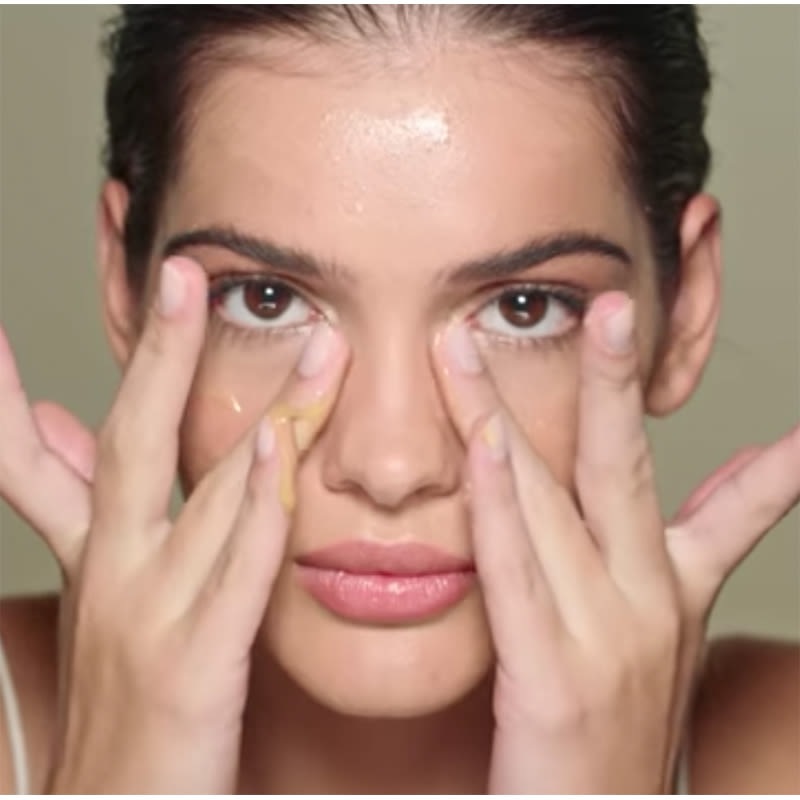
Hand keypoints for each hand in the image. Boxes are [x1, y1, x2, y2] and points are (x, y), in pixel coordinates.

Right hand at [0, 257, 348, 791]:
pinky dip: (257, 503)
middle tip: (178, 271)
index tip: (1, 331)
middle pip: (134, 441)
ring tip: (299, 339)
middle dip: (156, 354)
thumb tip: (56, 432)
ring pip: (206, 491)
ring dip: (256, 407)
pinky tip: (280, 444)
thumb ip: (83, 518)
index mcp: (98, 562)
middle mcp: (115, 576)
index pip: (43, 460)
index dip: (9, 394)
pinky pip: (237, 569)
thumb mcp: (102, 607)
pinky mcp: (194, 668)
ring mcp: (149, 617)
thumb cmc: (127, 712)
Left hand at [433, 291, 799, 792]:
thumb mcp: (659, 648)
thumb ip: (689, 564)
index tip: (755, 396)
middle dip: (613, 382)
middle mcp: (648, 606)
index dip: (759, 446)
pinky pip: (518, 567)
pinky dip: (499, 499)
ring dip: (509, 411)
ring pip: (553, 499)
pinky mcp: (554, 680)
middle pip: (622, 468)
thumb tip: (734, 510)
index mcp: (672, 598)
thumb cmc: (610, 743)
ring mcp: (607, 640)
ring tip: (475, 343)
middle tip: (609, 303)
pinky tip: (482, 441)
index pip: (732, 504)